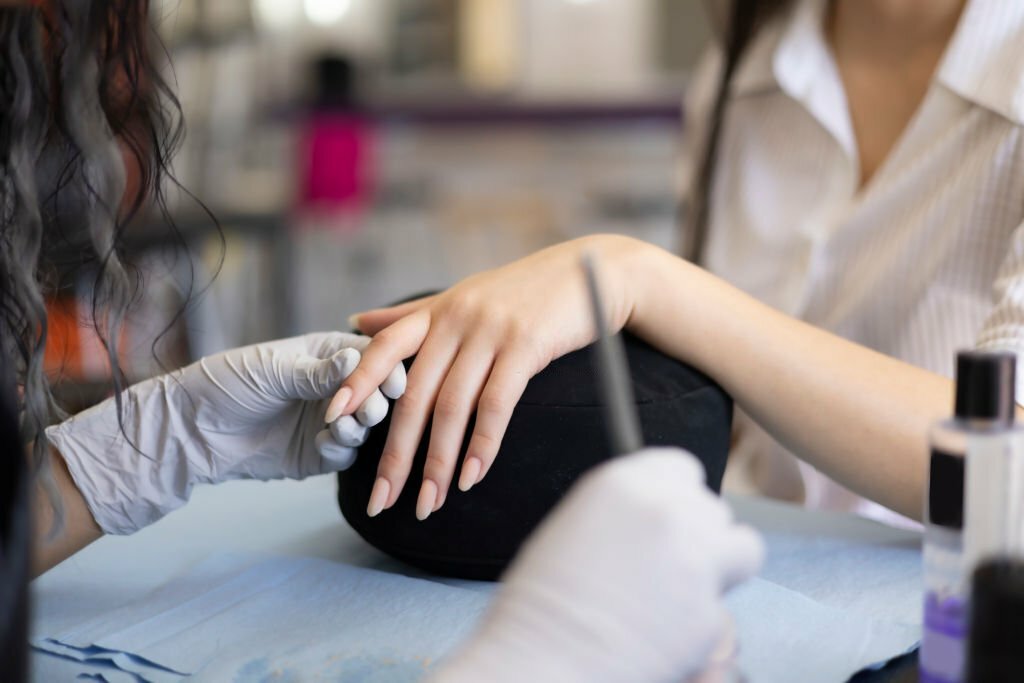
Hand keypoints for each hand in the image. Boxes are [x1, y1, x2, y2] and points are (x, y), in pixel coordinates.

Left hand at [45, 332, 405, 534]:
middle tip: (369, 410)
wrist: (192, 429)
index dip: (385, 368)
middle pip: (374, 393)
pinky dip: (341, 449)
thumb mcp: (274, 371)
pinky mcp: (318, 453)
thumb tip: (358, 359)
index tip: (392, 381)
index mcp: (327, 354)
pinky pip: (345, 453)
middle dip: (376, 402)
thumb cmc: (228, 384)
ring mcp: (328, 420)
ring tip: (344, 427)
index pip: (370, 357)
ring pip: (365, 425)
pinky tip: (324, 443)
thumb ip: (318, 371)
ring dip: (360, 426)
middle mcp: (334, 386)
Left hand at [330, 234, 651, 519]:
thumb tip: (358, 321)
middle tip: (383, 500)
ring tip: (429, 503)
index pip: (385, 347)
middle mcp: (457, 320)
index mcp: (438, 311)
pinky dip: (482, 447)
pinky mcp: (526, 346)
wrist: (590, 270)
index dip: (358, 381)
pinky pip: (496, 405)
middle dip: (396, 454)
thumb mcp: (463, 296)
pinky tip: (472, 478)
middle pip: (414, 395)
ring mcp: (490, 333)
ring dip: (438, 463)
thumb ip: (412, 316)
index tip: (333, 419)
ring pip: (452, 409)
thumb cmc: (525, 291)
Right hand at [427, 448, 763, 682]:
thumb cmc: (541, 603)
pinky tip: (662, 631)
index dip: (677, 495)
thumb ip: (626, 512)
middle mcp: (668, 513)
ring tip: (680, 592)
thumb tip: (657, 520)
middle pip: (714, 508)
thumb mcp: (575, 526)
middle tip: (669, 562)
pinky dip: (700, 620)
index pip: (682, 468)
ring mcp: (696, 563)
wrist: (540, 661)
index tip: (671, 513)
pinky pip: (723, 609)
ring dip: (720, 565)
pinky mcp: (710, 616)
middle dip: (699, 533)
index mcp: (625, 484)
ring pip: (743, 548)